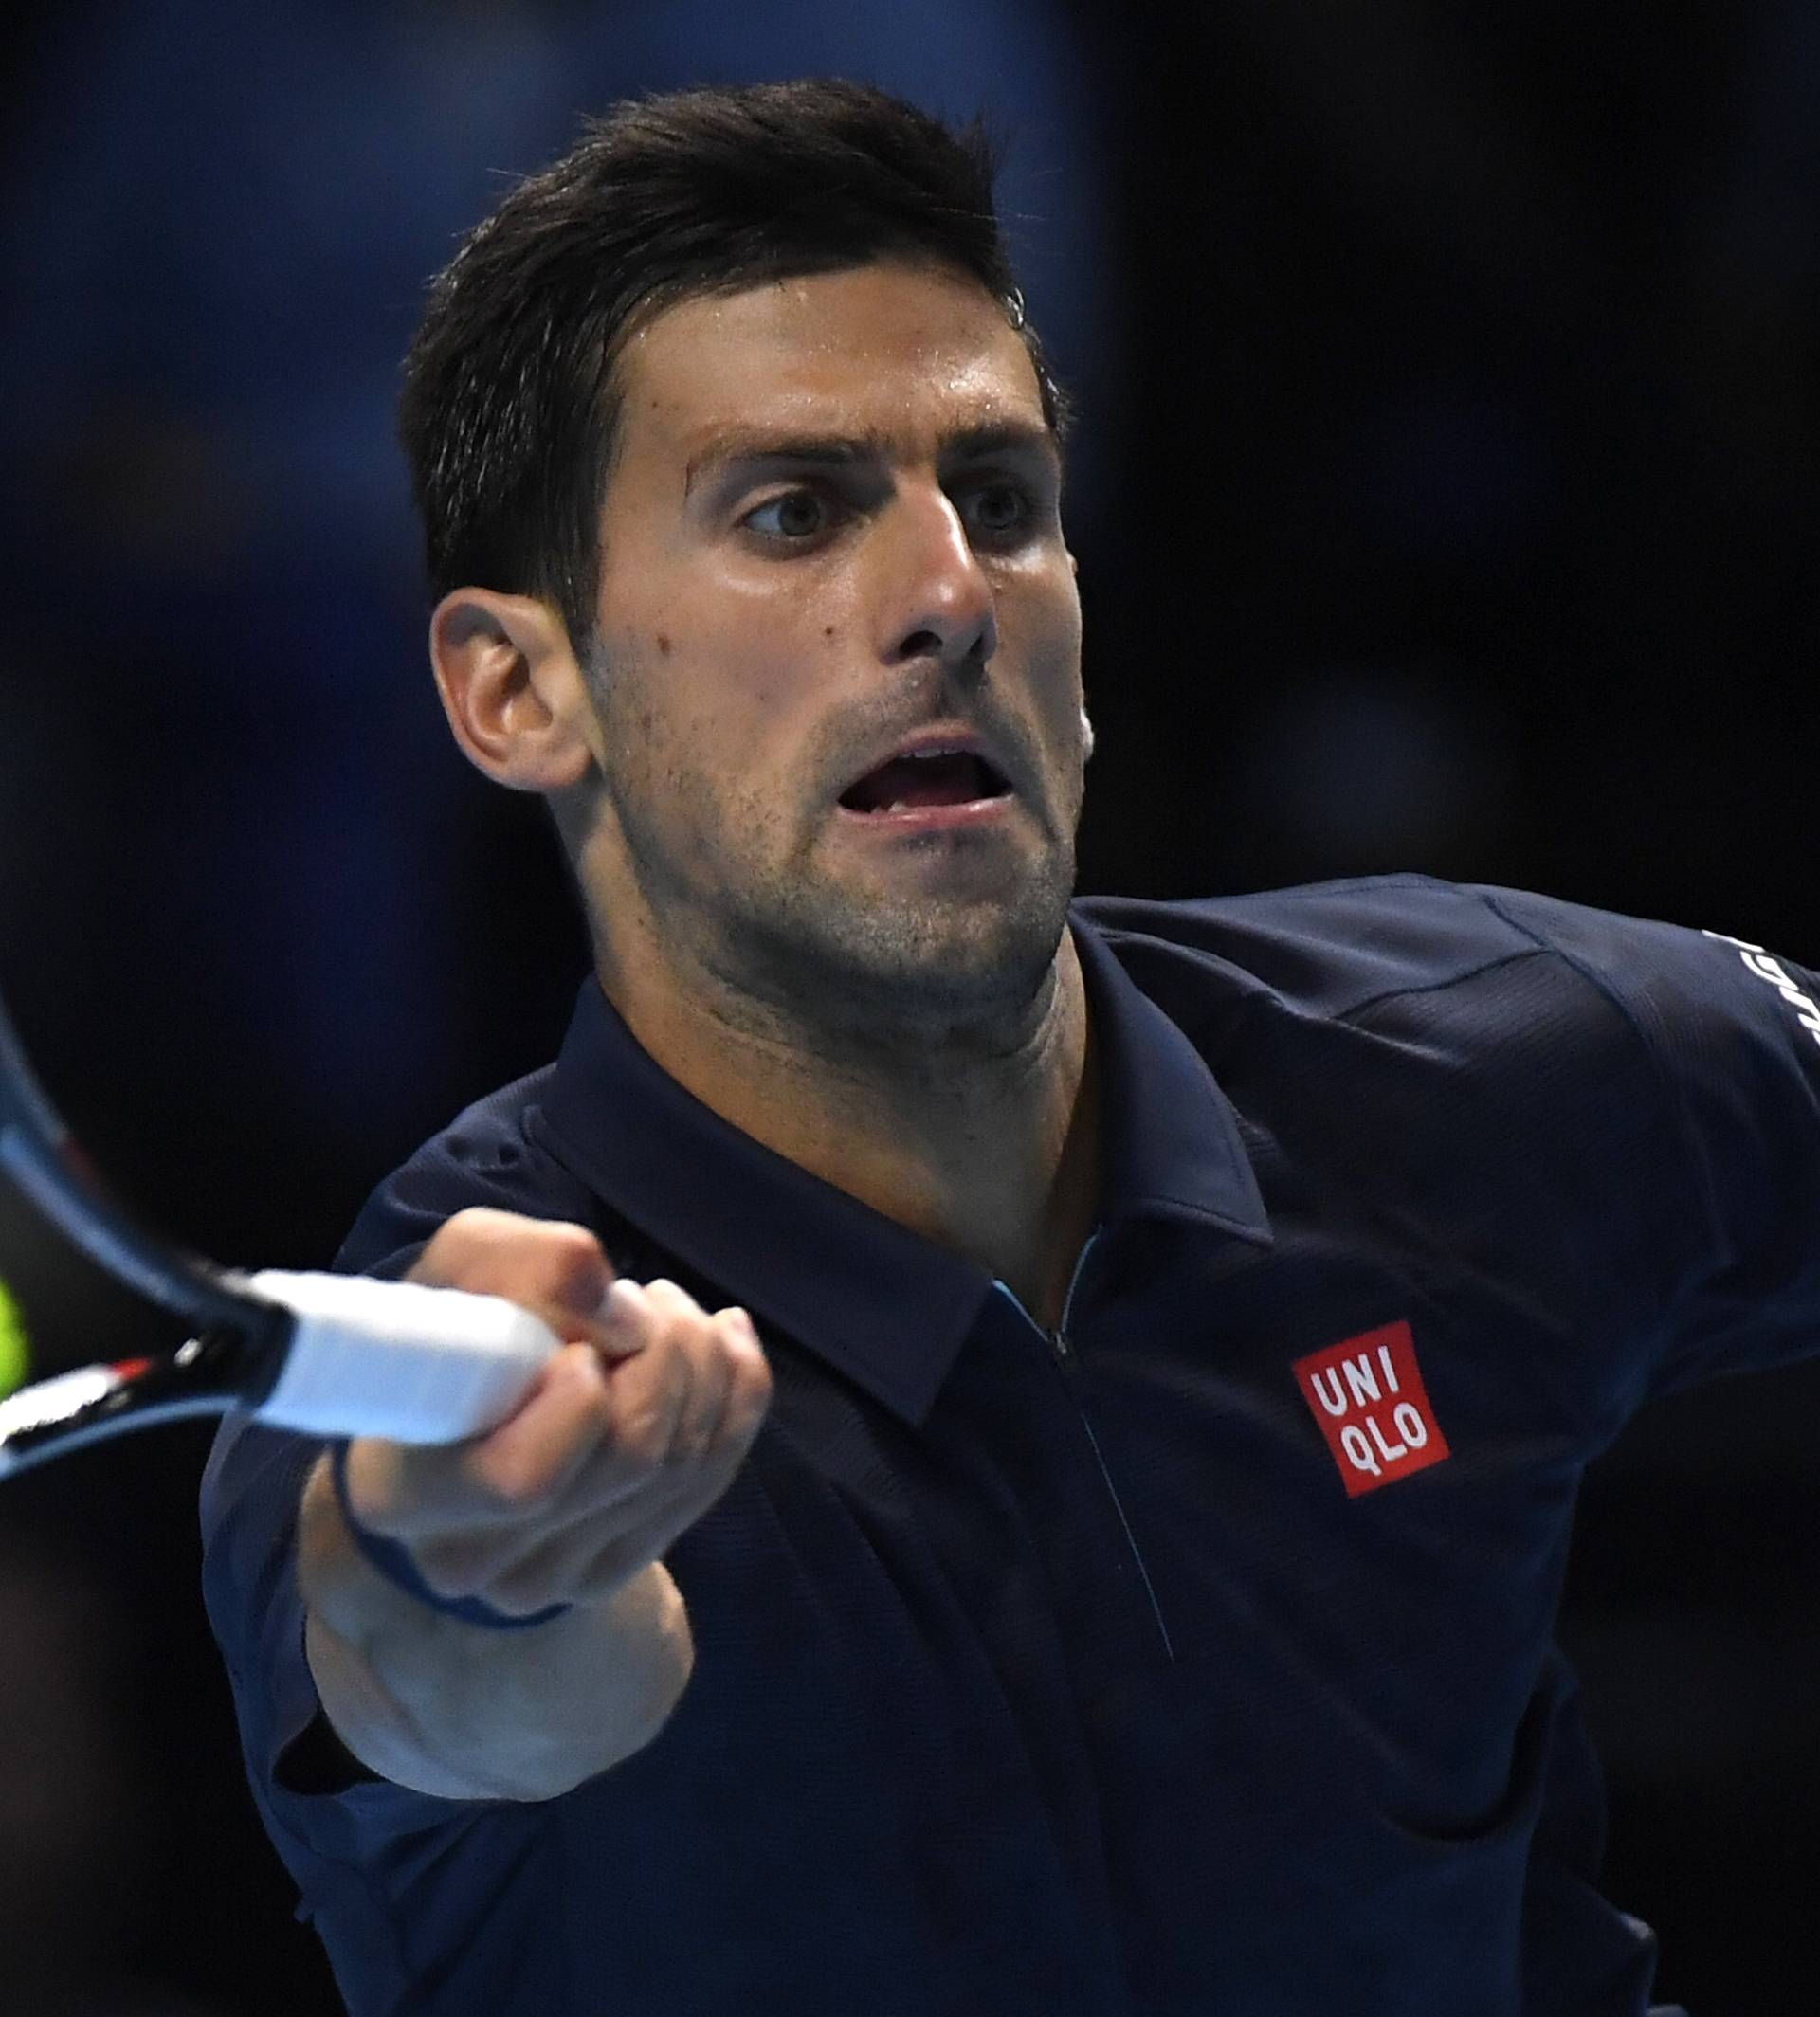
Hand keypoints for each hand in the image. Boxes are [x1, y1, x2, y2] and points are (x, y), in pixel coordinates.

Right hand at [336, 1207, 771, 1618]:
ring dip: (705, 1364)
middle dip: (666, 1351)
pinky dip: (738, 1396)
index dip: (581, 1401)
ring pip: (680, 1465)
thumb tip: (620, 1310)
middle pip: (632, 1459)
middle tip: (643, 1298)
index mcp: (409, 1497)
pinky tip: (725, 1345)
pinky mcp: (614, 1568)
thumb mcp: (465, 1269)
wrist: (465, 1410)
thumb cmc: (458, 1331)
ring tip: (669, 1314)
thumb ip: (530, 1265)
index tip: (579, 1344)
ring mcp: (552, 1578)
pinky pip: (711, 1479)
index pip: (526, 1480)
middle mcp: (477, 1561)